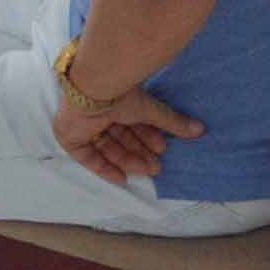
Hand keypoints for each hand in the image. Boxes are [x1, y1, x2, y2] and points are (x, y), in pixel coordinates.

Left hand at [52, 87, 205, 185]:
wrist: (93, 90)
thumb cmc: (120, 94)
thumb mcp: (149, 110)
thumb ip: (172, 121)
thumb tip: (201, 130)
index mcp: (113, 100)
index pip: (131, 123)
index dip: (147, 136)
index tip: (163, 149)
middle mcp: (96, 111)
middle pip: (120, 138)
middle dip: (139, 152)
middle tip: (157, 166)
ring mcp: (81, 124)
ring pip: (107, 147)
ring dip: (128, 160)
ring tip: (149, 170)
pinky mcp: (68, 135)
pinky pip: (87, 157)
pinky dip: (103, 168)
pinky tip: (122, 178)